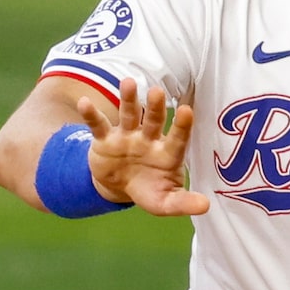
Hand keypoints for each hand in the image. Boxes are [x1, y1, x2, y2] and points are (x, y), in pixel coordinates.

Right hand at [74, 78, 206, 216]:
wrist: (118, 187)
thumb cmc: (148, 191)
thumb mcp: (164, 202)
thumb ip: (182, 203)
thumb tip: (205, 206)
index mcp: (166, 153)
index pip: (177, 138)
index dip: (182, 126)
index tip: (186, 110)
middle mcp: (148, 139)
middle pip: (153, 120)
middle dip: (155, 107)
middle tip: (157, 92)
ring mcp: (126, 136)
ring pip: (129, 115)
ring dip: (129, 100)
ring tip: (128, 83)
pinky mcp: (105, 139)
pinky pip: (98, 125)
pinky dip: (91, 114)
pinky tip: (84, 103)